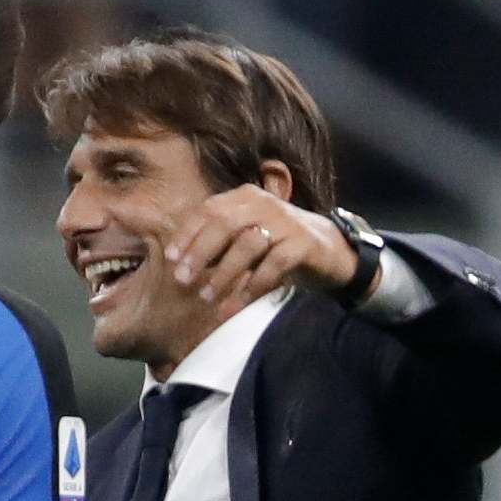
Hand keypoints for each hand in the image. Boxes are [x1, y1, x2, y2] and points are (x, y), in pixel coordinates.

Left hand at [164, 185, 361, 317]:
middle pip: (225, 223)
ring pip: (248, 244)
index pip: (209, 209)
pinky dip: (254, 285)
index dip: (187, 233)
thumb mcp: (247, 237)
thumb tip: (180, 262)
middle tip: (183, 279)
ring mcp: (287, 222)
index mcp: (246, 197)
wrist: (331, 251)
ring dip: (224, 273)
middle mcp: (265, 203)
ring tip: (207, 297)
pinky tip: (238, 303)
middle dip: (199, 252)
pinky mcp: (304, 243)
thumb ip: (219, 242)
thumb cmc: (278, 245)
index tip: (170, 258)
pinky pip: (275, 264)